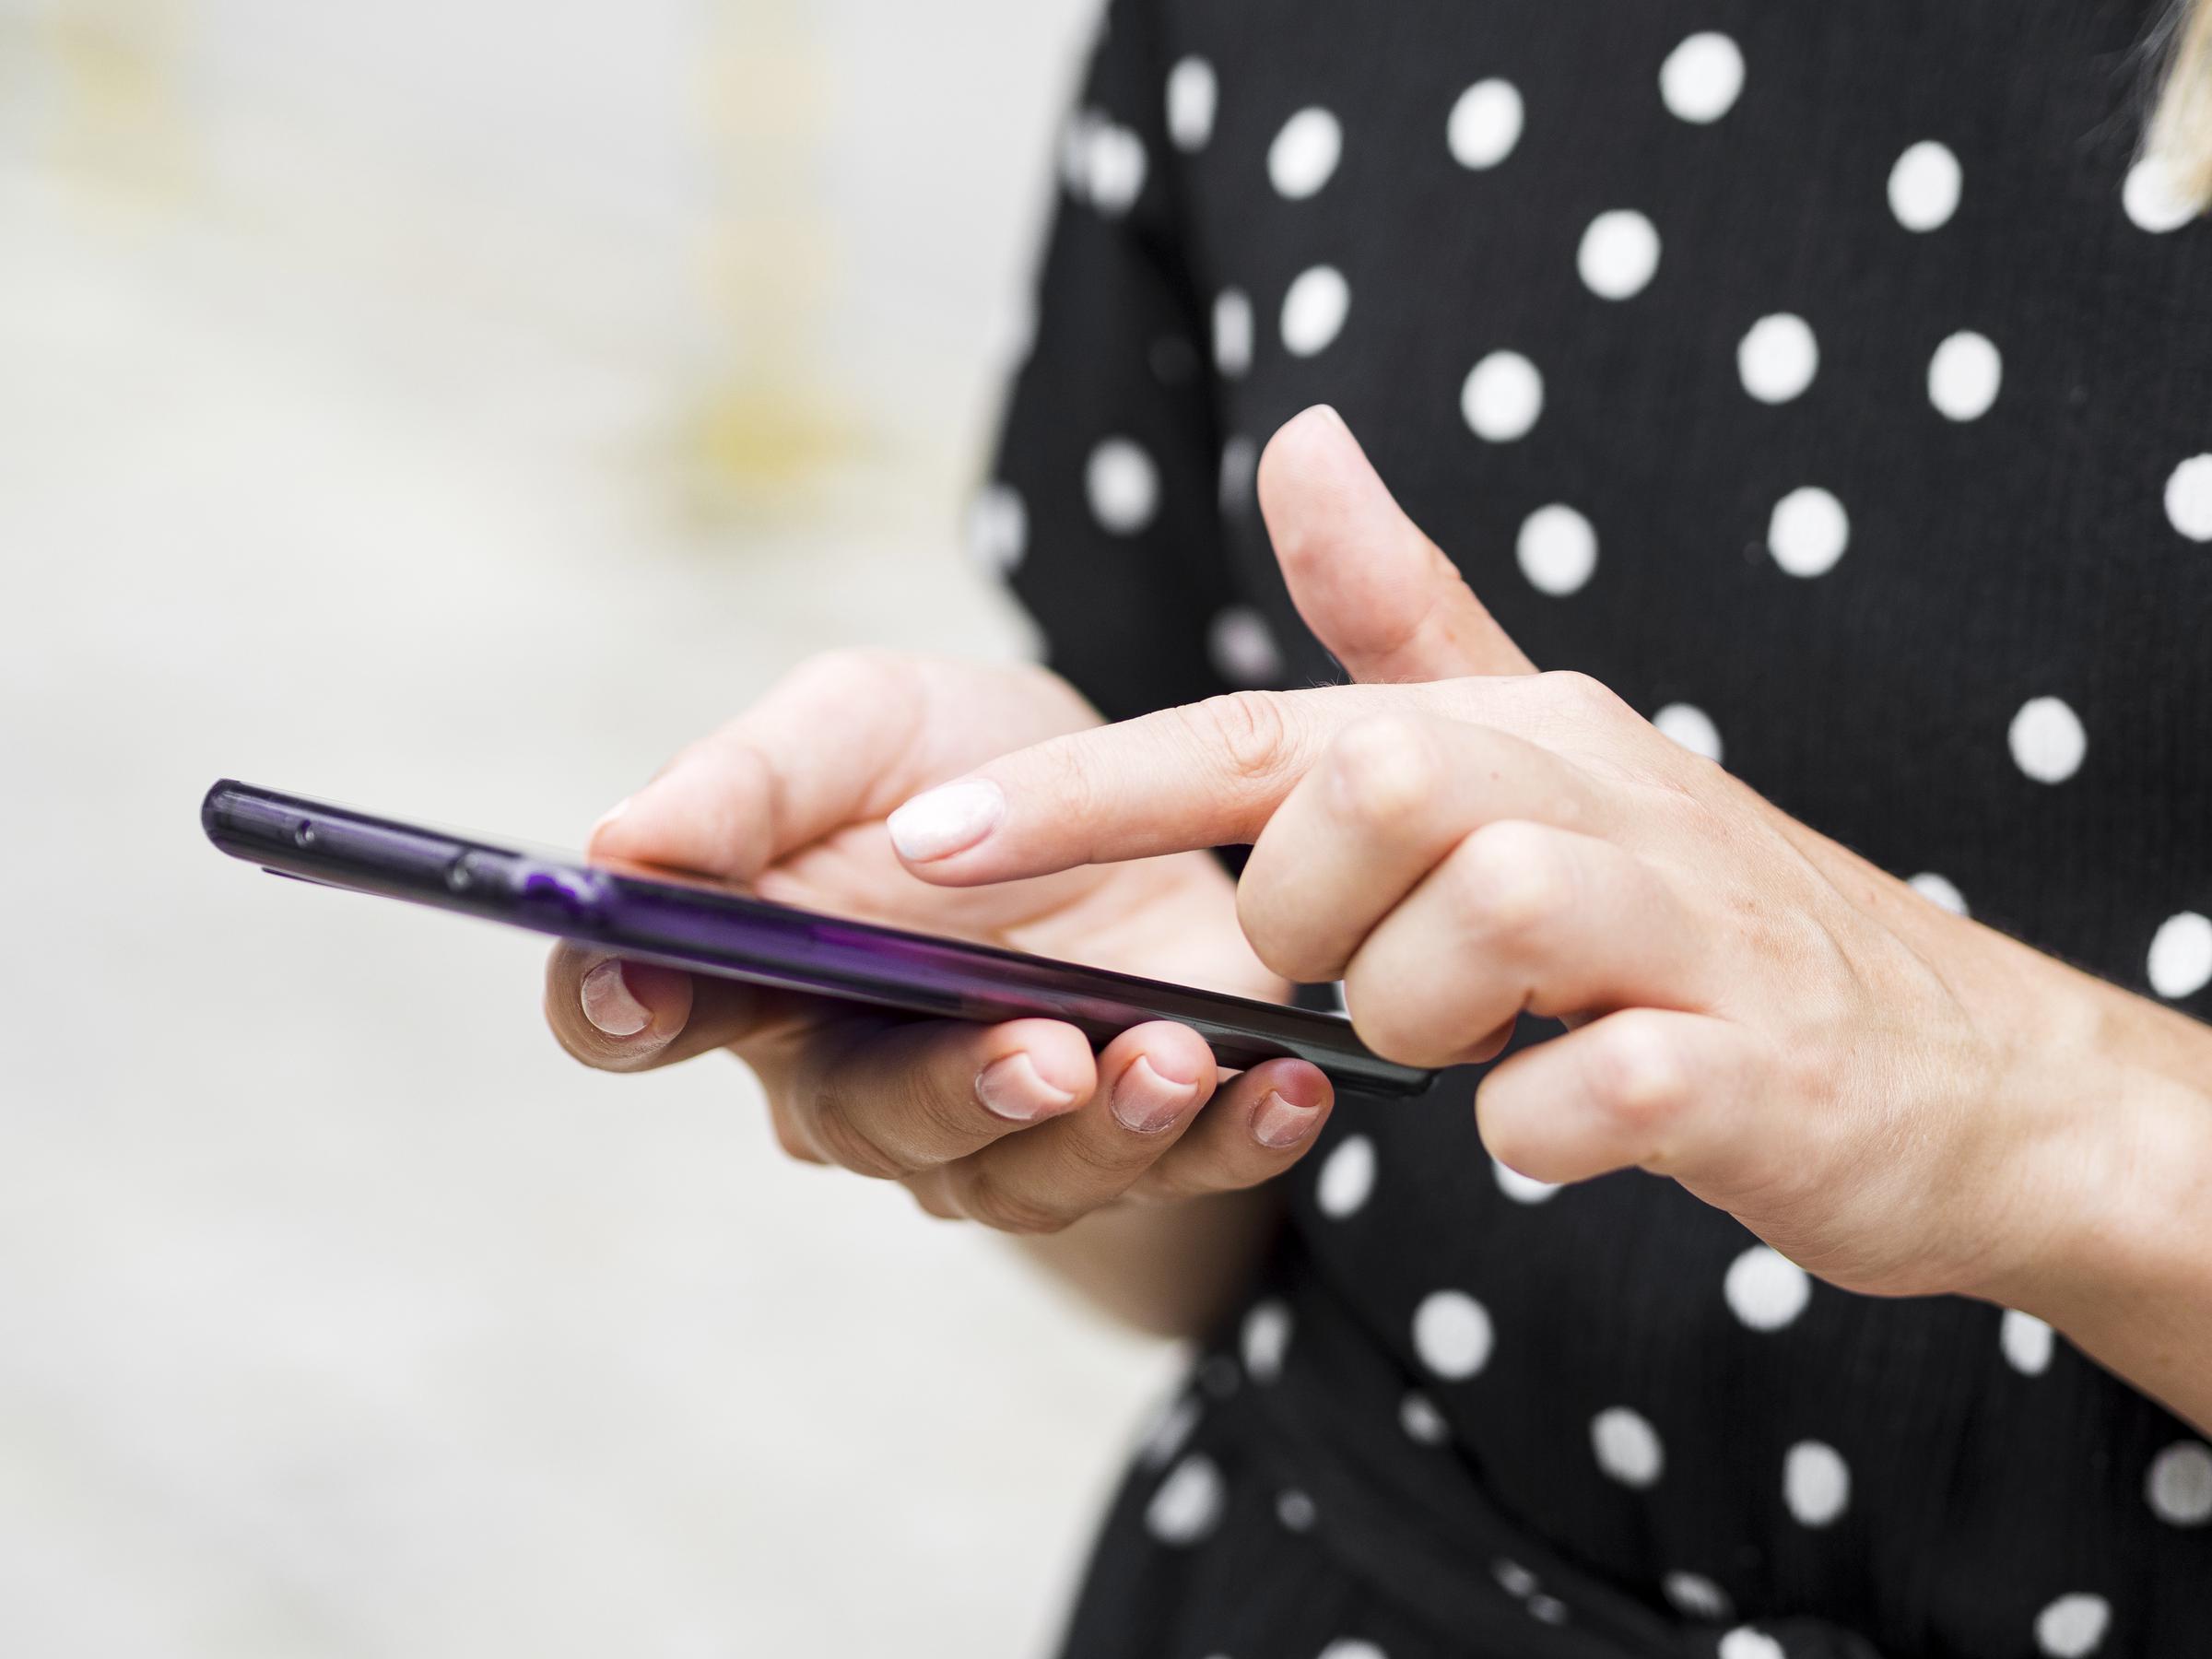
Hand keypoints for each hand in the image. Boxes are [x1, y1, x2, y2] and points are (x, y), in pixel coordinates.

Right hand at [542, 650, 1334, 1235]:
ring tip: (1168, 1059)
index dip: (621, 1004)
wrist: (1146, 787)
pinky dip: (1230, 1138)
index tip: (643, 984)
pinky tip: (1283, 1091)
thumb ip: (752, 780)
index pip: (639, 1008)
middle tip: (1030, 1054)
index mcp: (755, 966)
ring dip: (1098, 1126)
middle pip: (863, 1119)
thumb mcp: (863, 722)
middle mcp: (856, 1072)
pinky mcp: (1130, 1136)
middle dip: (949, 1090)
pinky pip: (1172, 1171)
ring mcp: (992, 1126)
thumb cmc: (970, 763)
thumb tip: (624, 843)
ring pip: (1019, 1171)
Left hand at [879, 408, 2200, 1312]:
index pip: (1255, 734)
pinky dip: (1543, 1128)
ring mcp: (1684, 930)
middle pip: (1362, 793)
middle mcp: (1590, 789)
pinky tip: (1561, 1123)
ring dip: (1423, 1019)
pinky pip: (1598, 1092)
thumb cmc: (1687, 912)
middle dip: (1310, 920)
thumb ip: (1404, 617)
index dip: (1081, 794)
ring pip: (1478, 922)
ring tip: (1477, 1044)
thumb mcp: (1541, 744)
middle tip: (1368, 979)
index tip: (918, 850)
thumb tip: (1298, 441)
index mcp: (1509, 725)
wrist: (1943, 1063)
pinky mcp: (1755, 1069)